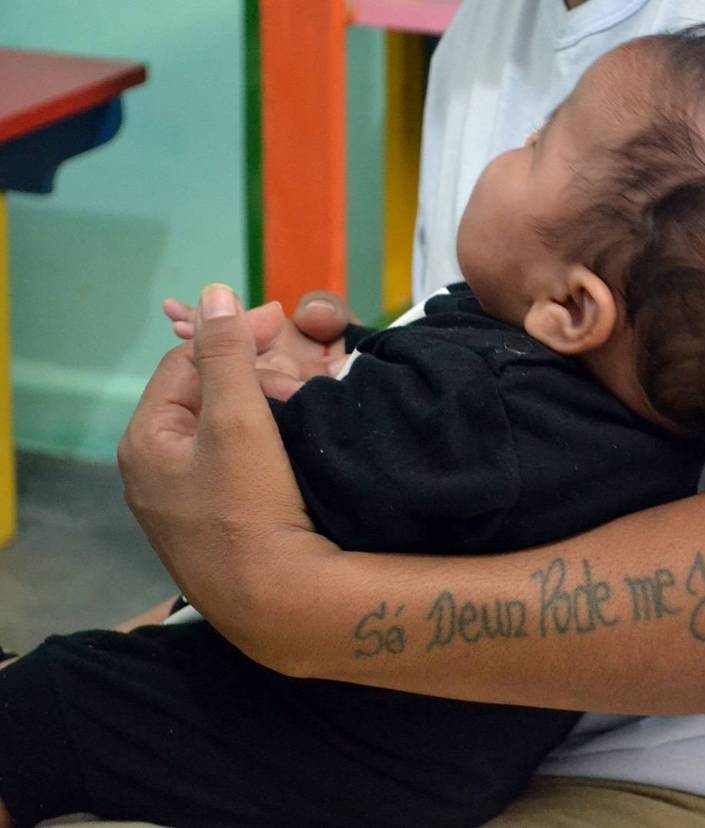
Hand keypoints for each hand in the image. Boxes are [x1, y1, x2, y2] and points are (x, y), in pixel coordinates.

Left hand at [122, 284, 329, 625]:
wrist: (276, 604)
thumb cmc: (250, 509)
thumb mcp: (237, 420)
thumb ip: (225, 353)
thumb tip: (216, 293)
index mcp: (146, 440)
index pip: (186, 362)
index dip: (233, 336)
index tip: (281, 322)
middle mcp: (153, 472)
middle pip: (203, 398)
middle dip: (251, 373)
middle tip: (302, 365)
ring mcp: (181, 505)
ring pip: (222, 432)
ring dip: (261, 408)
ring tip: (303, 401)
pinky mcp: (213, 528)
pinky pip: (234, 466)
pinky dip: (264, 445)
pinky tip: (293, 447)